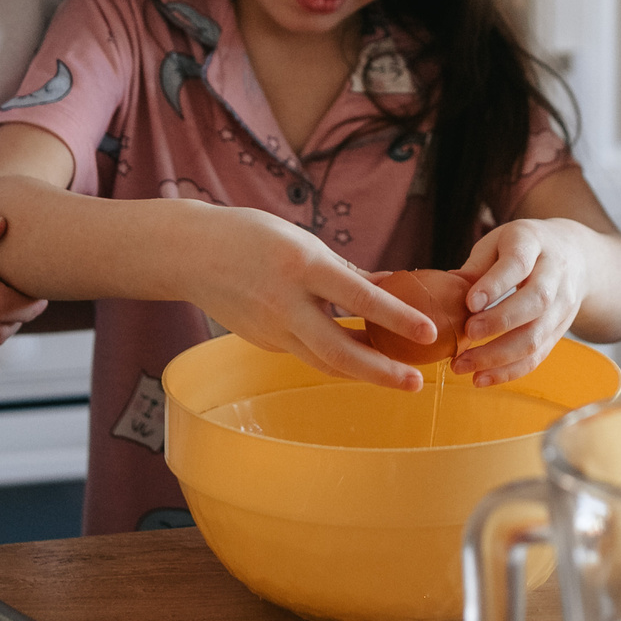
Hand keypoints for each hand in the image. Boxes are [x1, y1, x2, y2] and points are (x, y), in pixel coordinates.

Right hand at [186, 206, 439, 390]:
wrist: (191, 254)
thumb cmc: (253, 236)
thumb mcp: (303, 241)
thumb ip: (345, 271)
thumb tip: (391, 288)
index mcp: (302, 266)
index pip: (360, 298)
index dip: (398, 318)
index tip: (429, 332)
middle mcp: (287, 303)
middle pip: (340, 350)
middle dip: (382, 371)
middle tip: (416, 383)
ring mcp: (272, 329)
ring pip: (324, 362)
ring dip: (363, 373)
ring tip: (398, 379)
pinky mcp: (264, 342)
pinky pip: (307, 354)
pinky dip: (336, 359)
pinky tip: (360, 358)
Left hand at [451, 219, 593, 385]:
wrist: (575, 256)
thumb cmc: (523, 248)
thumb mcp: (499, 242)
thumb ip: (476, 267)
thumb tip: (445, 292)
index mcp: (534, 243)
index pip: (518, 263)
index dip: (495, 284)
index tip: (470, 303)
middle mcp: (555, 274)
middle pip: (535, 301)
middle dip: (500, 322)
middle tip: (466, 334)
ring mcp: (563, 304)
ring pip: (536, 335)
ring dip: (498, 356)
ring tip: (462, 365)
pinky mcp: (560, 330)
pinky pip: (538, 355)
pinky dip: (508, 371)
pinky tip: (481, 378)